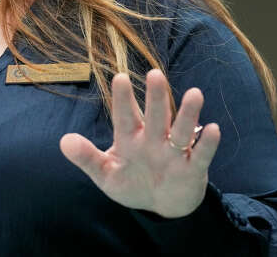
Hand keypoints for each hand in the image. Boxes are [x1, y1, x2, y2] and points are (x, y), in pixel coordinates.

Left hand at [59, 69, 220, 217]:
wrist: (160, 204)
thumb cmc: (132, 181)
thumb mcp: (105, 174)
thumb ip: (87, 158)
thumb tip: (63, 141)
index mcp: (131, 138)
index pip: (125, 116)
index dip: (122, 98)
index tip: (119, 77)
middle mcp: (154, 140)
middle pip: (155, 117)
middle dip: (156, 98)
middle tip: (155, 74)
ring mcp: (174, 153)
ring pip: (182, 130)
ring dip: (188, 114)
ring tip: (195, 93)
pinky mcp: (192, 170)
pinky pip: (200, 155)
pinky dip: (207, 143)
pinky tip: (213, 128)